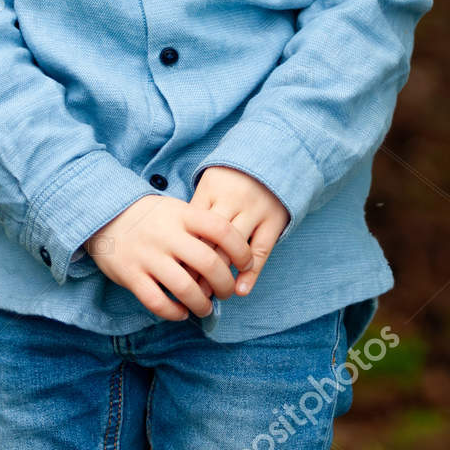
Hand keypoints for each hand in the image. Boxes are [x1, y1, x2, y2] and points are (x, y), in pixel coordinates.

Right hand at [84, 195, 254, 321]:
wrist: (105, 215)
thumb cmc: (151, 217)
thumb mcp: (176, 209)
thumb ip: (200, 226)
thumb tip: (233, 251)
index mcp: (182, 215)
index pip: (221, 230)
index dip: (240, 249)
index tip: (246, 263)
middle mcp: (167, 235)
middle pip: (208, 263)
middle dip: (224, 284)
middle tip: (226, 291)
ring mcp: (147, 255)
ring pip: (185, 288)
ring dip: (202, 303)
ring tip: (206, 307)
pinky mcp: (130, 275)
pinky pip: (157, 302)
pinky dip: (174, 312)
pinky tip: (182, 312)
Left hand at [189, 166, 288, 297]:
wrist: (273, 155)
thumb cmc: (232, 177)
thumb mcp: (211, 185)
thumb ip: (198, 210)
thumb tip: (179, 247)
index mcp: (211, 189)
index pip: (192, 226)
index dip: (183, 252)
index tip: (174, 274)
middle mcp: (233, 200)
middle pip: (210, 240)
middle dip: (199, 269)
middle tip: (190, 292)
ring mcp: (255, 210)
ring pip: (234, 248)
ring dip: (222, 275)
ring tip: (212, 295)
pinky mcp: (274, 220)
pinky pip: (261, 250)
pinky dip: (251, 273)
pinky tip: (241, 290)